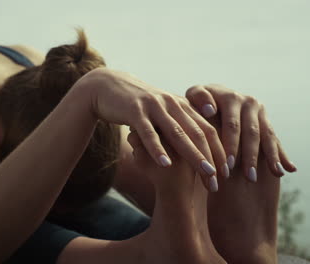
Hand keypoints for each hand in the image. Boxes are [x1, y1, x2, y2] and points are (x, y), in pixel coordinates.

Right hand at [82, 68, 227, 191]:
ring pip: (178, 133)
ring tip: (206, 173)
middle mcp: (171, 104)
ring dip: (193, 154)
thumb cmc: (136, 105)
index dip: (219, 151)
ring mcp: (154, 106)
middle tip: (219, 181)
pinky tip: (165, 164)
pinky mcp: (135, 111)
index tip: (226, 173)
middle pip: (197, 133)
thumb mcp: (160, 112)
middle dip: (211, 158)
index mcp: (181, 105)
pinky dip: (157, 148)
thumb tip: (196, 143)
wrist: (107, 86)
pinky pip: (149, 132)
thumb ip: (177, 123)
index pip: (206, 130)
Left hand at [186, 84, 296, 181]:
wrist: (209, 99)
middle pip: (251, 133)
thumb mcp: (192, 97)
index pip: (232, 125)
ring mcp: (259, 110)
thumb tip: (210, 110)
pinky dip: (280, 154)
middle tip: (249, 178)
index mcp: (230, 97)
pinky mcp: (265, 119)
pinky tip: (287, 169)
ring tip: (273, 175)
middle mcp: (247, 101)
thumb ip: (199, 99)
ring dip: (270, 157)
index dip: (231, 146)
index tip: (229, 166)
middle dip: (250, 156)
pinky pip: (274, 139)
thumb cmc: (195, 103)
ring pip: (266, 136)